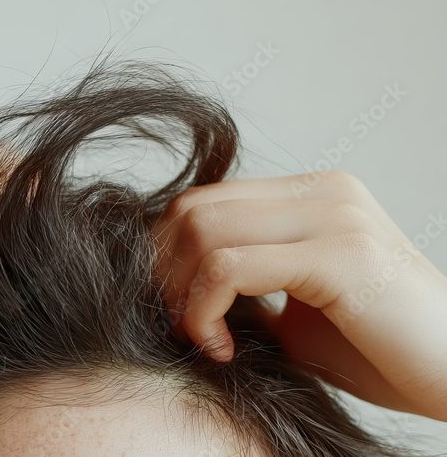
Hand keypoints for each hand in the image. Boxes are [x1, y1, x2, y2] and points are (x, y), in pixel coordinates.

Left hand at [154, 171, 446, 420]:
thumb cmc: (381, 351)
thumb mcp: (294, 309)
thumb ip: (243, 284)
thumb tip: (173, 286)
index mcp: (312, 195)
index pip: (203, 201)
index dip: (166, 255)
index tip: (174, 311)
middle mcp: (323, 191)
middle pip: (193, 209)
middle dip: (163, 271)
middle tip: (175, 325)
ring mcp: (335, 215)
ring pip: (203, 231)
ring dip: (181, 293)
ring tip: (203, 339)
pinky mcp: (341, 253)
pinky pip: (230, 266)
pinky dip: (204, 310)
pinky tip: (222, 347)